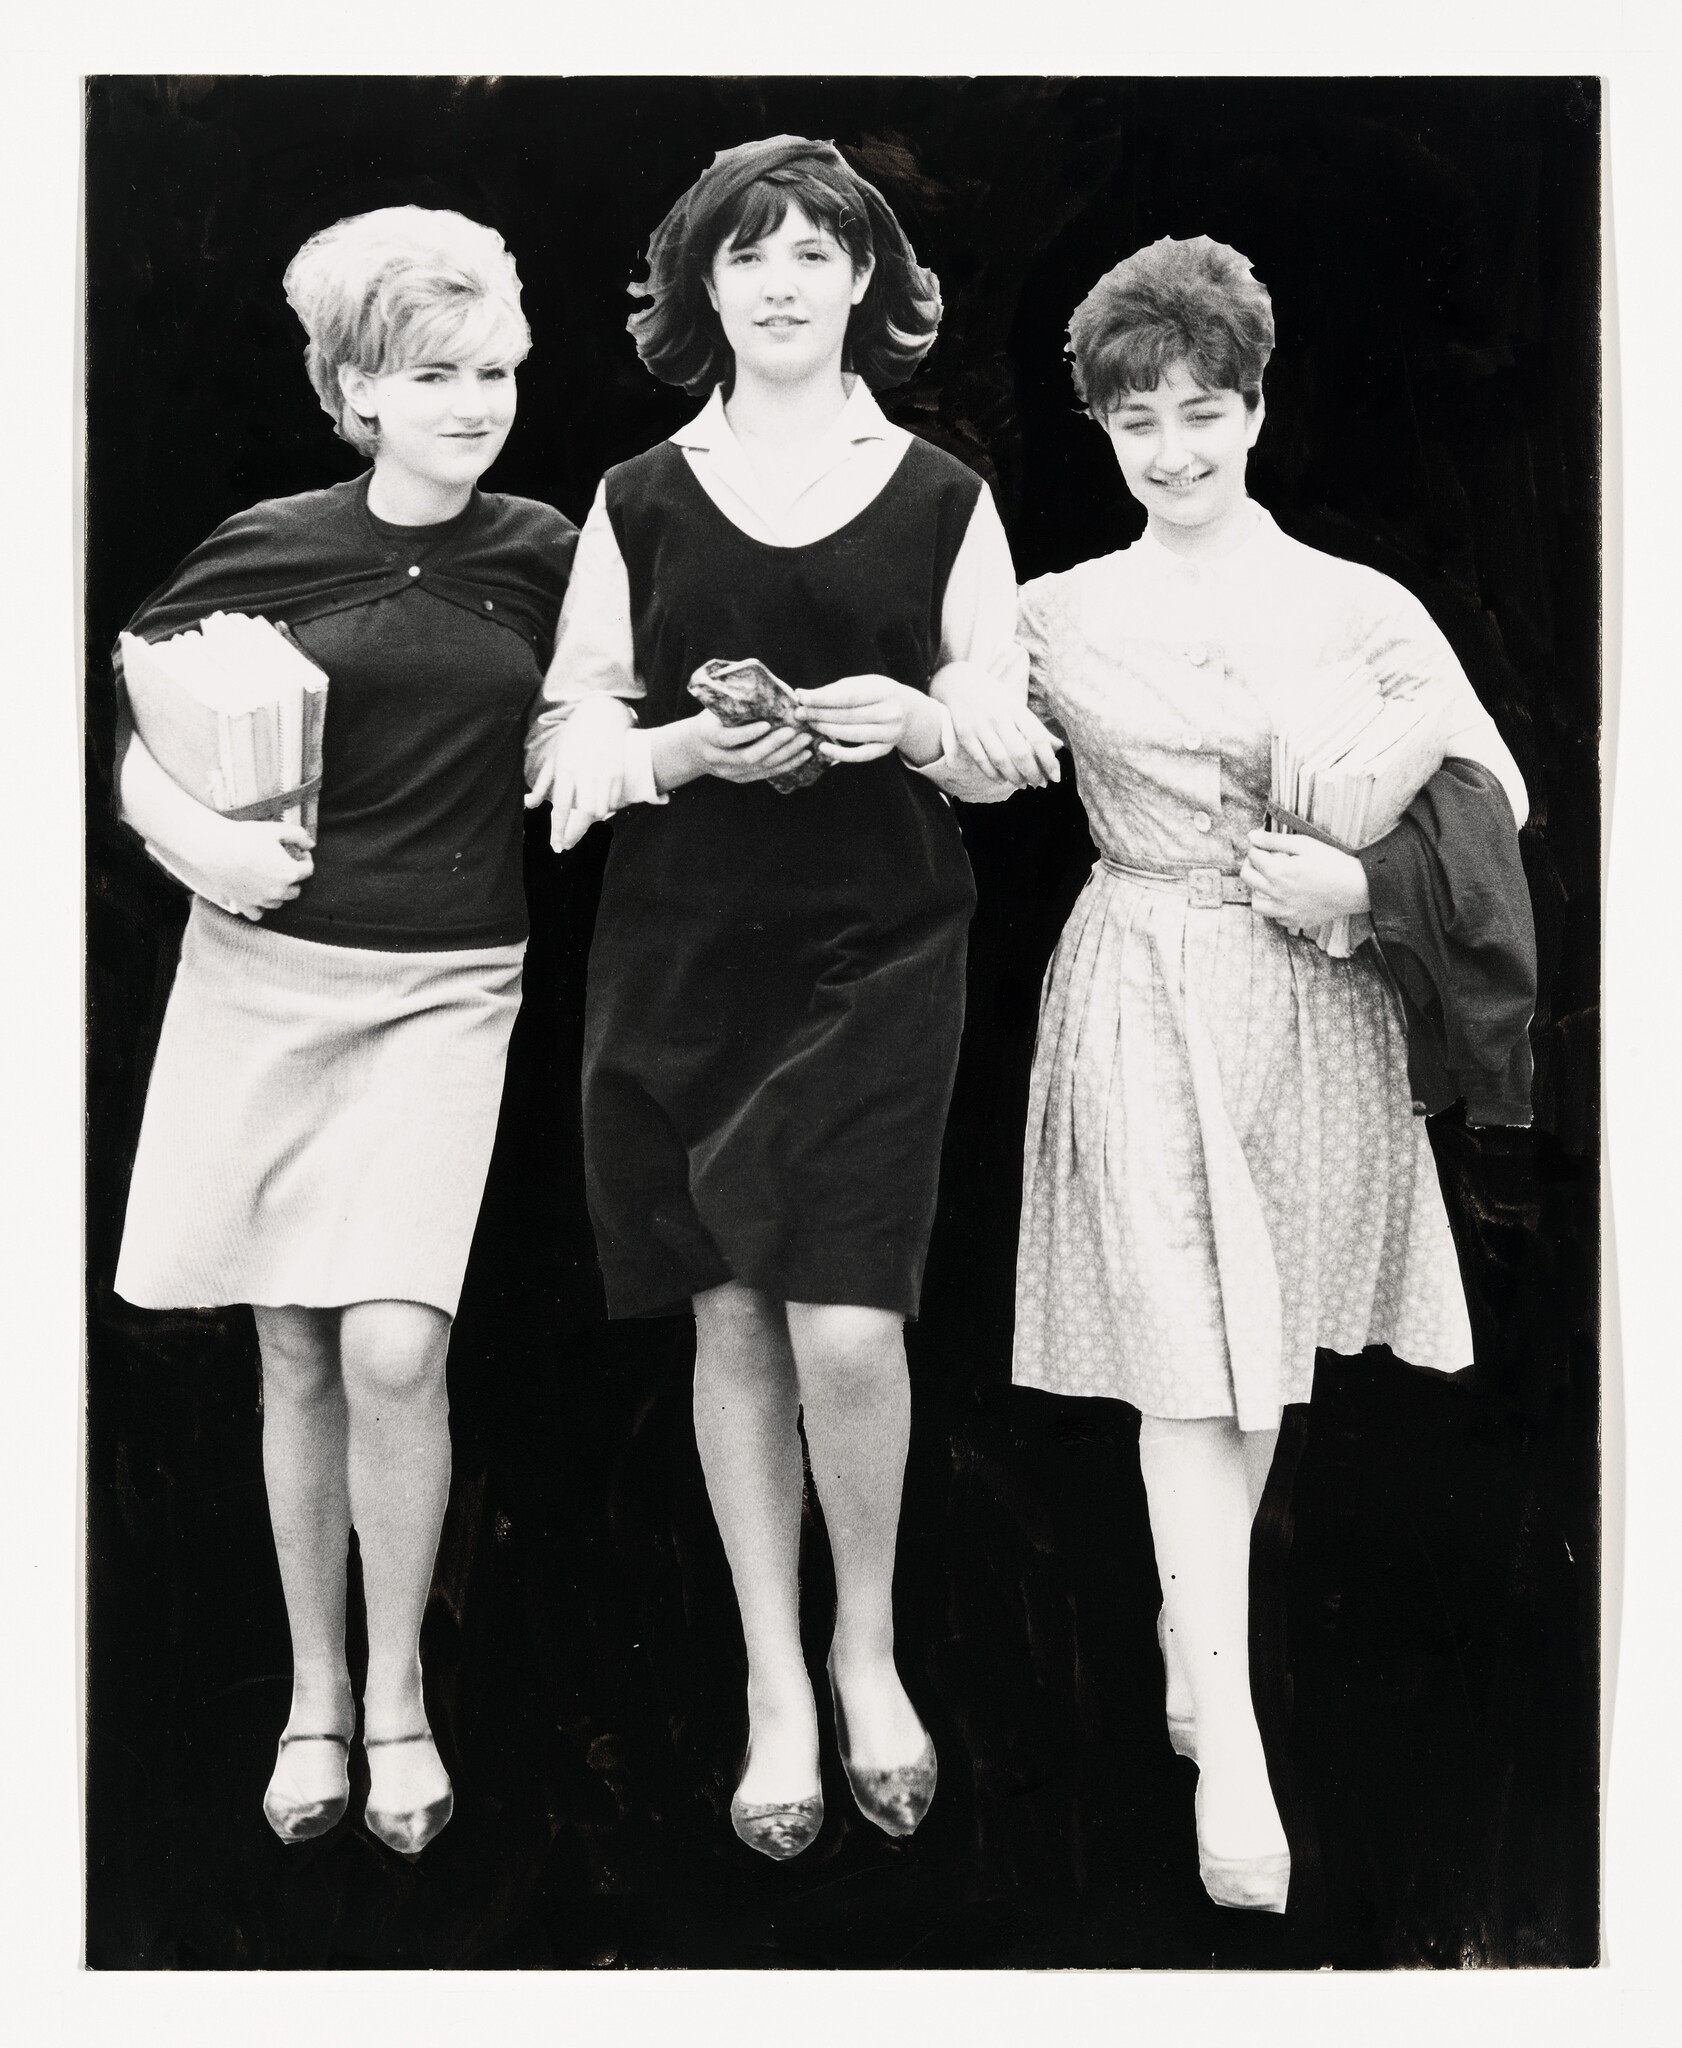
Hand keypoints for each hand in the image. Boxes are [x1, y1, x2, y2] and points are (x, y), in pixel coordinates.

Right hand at [193, 818, 314, 919]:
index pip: (308, 870)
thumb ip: (299, 836)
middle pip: (295, 890)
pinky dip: (260, 906)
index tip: (298, 852)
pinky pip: (258, 913)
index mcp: (289, 873)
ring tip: (268, 877)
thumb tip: (311, 844)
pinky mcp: (244, 904)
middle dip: (293, 877)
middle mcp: (278, 891)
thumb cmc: (244, 837)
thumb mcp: (276, 829)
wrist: (214, 848)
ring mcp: (261, 900)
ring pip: (278, 902)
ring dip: (278, 892)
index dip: (305, 859)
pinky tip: (256, 894)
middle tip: (282, 864)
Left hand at [529, 722, 630, 851]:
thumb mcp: (556, 757)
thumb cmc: (574, 739)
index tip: (556, 844)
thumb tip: (528, 804)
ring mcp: (603, 770)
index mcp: (566, 768)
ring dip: (593, 822)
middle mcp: (584, 771)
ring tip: (584, 827)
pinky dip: (608, 809)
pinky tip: (602, 811)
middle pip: (584, 813)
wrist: (601, 714)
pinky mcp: (618, 770)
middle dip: (575, 833)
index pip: (563, 806)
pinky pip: (614, 800)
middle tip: (568, 845)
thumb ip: (543, 783)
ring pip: (601, 809)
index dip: (559, 829)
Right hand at [659, 709, 816, 787]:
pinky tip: (804, 754)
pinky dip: (788, 764)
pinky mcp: (742, 778)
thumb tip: (777, 688)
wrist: (696, 747)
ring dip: (787, 754)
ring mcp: (730, 772)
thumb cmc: (713, 718)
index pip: (728, 738)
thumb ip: (740, 700)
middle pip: (749, 756)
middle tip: (795, 731)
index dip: (748, 733)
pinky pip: (768, 774)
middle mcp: (718, 758)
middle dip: (774, 744)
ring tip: (806, 740)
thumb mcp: (718, 707)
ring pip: (761, 767)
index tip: (768, 723)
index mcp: (708, 736)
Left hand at [795, 675, 921, 764]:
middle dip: (820, 714)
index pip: (848, 696)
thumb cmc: (875, 693)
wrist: (907, 710)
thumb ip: (832, 690)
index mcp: (884, 691)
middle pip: (848, 716)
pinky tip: (822, 747)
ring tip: (809, 724)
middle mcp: (890, 713)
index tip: (802, 698)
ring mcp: (889, 733)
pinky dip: (840, 754)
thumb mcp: (860, 684)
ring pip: (852, 734)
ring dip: (826, 730)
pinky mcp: (885, 749)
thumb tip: (800, 694)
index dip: (823, 698)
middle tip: (799, 714)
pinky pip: (860, 755)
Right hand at [933, 667, 1061, 785]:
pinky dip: (994, 774)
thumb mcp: (1016, 705)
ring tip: (1024, 785)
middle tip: (1040, 783)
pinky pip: (981, 761)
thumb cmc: (993, 697)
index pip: (1037, 737)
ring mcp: (979, 727)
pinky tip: (1003, 780)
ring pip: (1001, 760)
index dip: (1049, 760)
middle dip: (1033, 773)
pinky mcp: (964, 736)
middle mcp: (998, 717)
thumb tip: (1059, 747)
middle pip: (1020, 753)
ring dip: (1015, 777)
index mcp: (1015, 708)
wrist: (957, 682)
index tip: (1055, 776)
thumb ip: (1035, 727)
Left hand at [1240, 829, 1370, 927]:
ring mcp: (1285, 911)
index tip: (1264, 845)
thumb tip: (1251, 836)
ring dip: (1258, 891)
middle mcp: (1276, 894)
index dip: (1256, 847)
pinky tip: (1286, 897)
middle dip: (1251, 865)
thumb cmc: (1333, 863)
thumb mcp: (1304, 844)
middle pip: (1247, 878)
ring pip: (1256, 903)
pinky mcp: (1295, 921)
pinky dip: (1276, 908)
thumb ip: (1274, 840)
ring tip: (1270, 882)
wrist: (1356, 887)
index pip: (1252, 856)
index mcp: (1277, 872)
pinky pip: (1275, 917)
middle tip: (1262, 860)